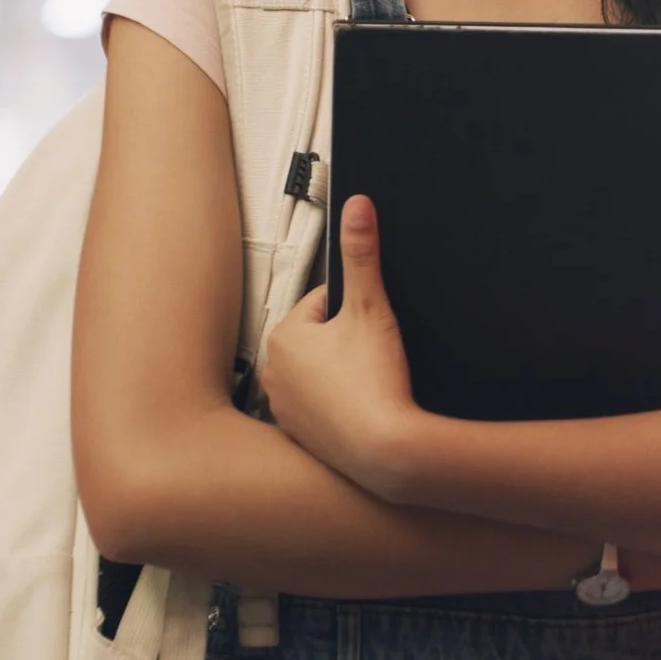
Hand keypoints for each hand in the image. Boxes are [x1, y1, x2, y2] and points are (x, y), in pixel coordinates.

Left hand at [260, 195, 425, 500]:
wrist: (386, 450)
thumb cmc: (375, 386)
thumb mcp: (372, 307)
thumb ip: (363, 253)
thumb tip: (358, 208)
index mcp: (284, 337)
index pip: (324, 302)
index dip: (357, 310)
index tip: (373, 329)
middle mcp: (274, 374)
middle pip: (321, 340)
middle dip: (347, 343)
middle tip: (373, 358)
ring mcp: (285, 408)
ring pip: (321, 375)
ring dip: (342, 375)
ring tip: (368, 385)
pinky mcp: (300, 436)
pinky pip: (322, 409)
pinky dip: (339, 407)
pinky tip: (362, 410)